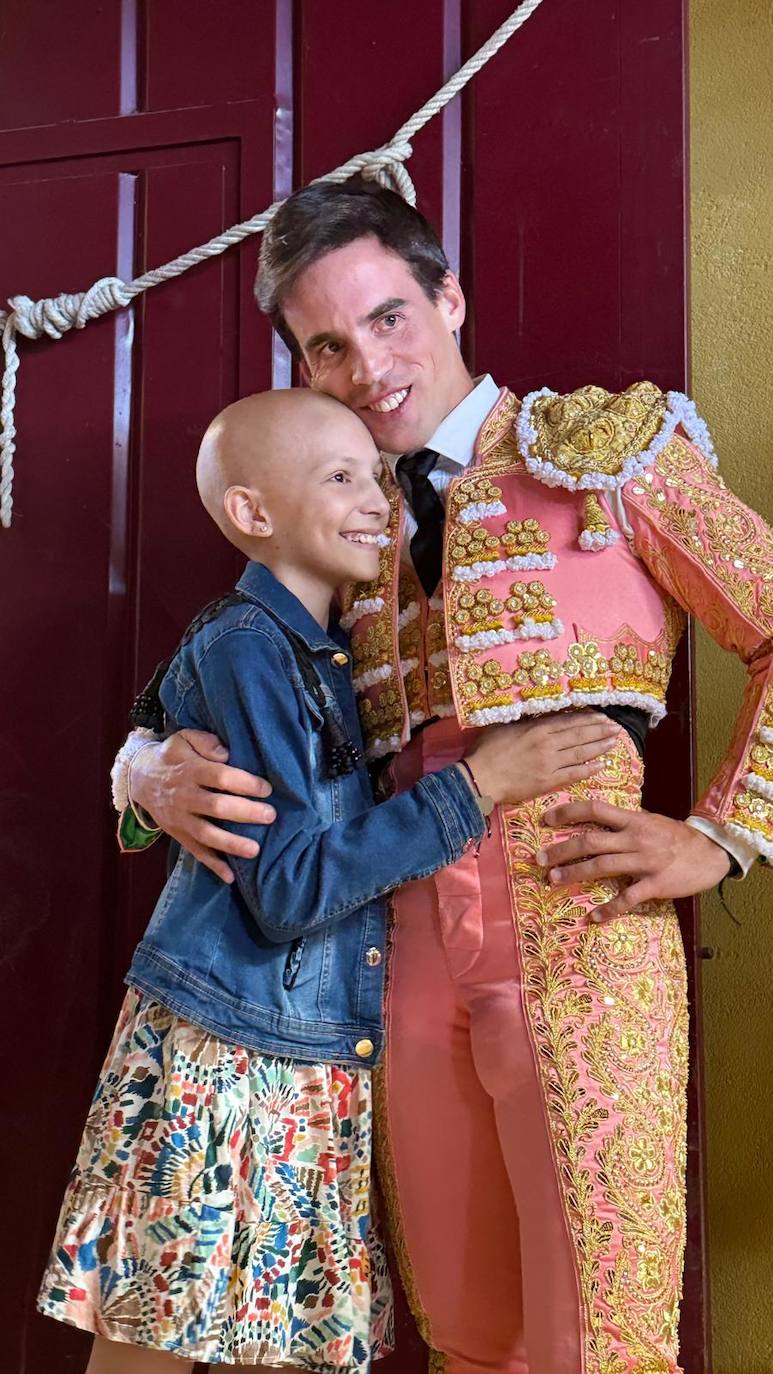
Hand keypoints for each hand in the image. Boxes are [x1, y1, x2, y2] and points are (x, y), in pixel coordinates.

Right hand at [130, 730, 276, 882]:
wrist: (139, 778)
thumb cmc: (172, 756)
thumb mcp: (184, 738)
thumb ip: (206, 741)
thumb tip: (226, 753)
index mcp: (190, 770)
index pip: (220, 777)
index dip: (245, 783)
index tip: (267, 789)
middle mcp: (185, 796)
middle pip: (216, 807)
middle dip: (245, 813)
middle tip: (271, 816)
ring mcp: (181, 818)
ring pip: (206, 834)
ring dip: (231, 844)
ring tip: (255, 850)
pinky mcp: (178, 834)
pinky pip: (196, 852)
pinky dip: (213, 865)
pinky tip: (230, 876)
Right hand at [464, 712, 622, 806]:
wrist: (480, 777)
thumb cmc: (486, 751)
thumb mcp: (502, 726)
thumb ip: (522, 721)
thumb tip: (533, 714)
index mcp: (537, 728)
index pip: (569, 721)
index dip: (587, 719)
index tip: (602, 716)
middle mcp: (548, 743)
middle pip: (580, 735)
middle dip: (600, 731)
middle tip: (616, 728)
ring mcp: (550, 763)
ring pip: (581, 753)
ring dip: (600, 747)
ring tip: (614, 742)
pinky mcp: (548, 781)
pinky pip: (574, 774)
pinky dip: (589, 769)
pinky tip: (602, 765)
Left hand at [535, 800, 731, 919]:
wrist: (711, 853)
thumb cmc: (676, 837)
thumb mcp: (649, 821)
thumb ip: (624, 822)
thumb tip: (596, 819)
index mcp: (633, 820)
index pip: (595, 808)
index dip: (569, 811)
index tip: (546, 818)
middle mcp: (636, 838)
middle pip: (591, 840)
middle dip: (561, 849)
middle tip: (538, 858)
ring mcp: (645, 861)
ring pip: (603, 866)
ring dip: (575, 874)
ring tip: (553, 880)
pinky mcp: (656, 884)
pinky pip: (628, 898)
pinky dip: (610, 908)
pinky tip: (595, 917)